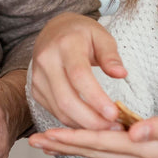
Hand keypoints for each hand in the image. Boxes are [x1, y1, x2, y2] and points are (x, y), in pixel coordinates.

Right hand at [28, 13, 128, 129]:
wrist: (55, 30)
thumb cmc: (82, 34)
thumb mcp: (101, 36)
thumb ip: (111, 55)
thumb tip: (121, 74)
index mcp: (66, 45)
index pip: (79, 75)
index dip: (95, 98)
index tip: (113, 113)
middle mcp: (47, 61)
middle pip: (66, 99)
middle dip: (91, 119)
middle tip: (114, 127)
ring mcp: (38, 77)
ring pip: (59, 110)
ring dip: (84, 125)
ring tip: (106, 128)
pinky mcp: (35, 90)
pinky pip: (55, 112)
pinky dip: (74, 122)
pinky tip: (90, 123)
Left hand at [28, 111, 157, 157]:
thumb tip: (134, 131)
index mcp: (149, 151)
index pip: (101, 143)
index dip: (71, 138)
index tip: (44, 136)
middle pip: (96, 152)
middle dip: (63, 146)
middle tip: (33, 142)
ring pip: (105, 152)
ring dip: (77, 146)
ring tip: (52, 142)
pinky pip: (119, 151)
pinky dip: (99, 145)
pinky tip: (93, 140)